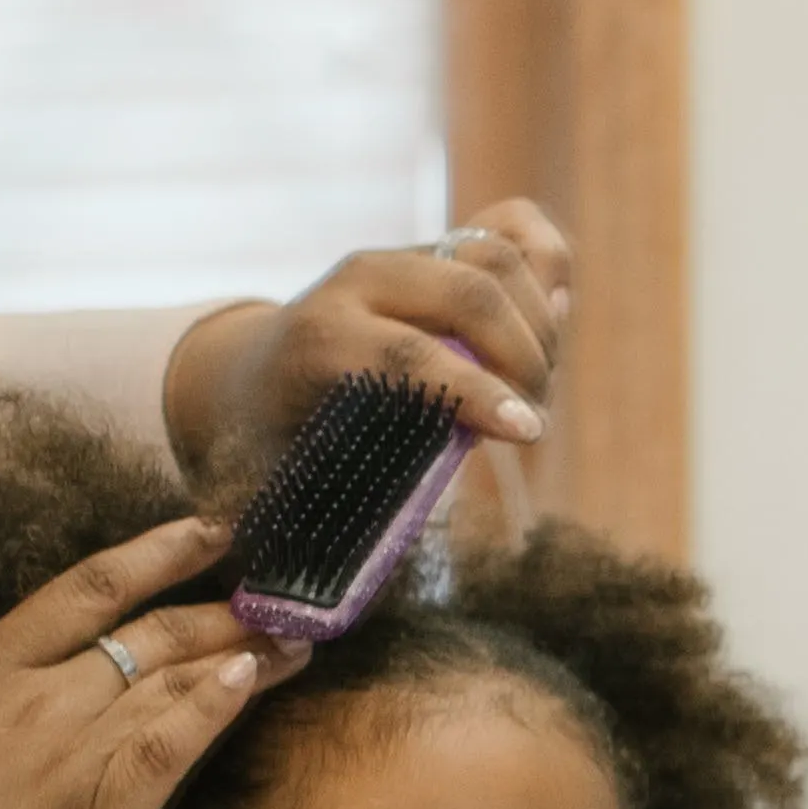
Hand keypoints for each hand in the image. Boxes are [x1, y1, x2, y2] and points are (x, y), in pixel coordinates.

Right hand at [0, 523, 265, 808]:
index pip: (84, 591)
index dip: (156, 553)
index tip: (209, 532)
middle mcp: (33, 706)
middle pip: (147, 634)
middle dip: (221, 607)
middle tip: (280, 591)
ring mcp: (67, 765)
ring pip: (168, 687)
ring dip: (240, 653)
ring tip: (296, 634)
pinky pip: (165, 755)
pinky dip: (210, 711)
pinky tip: (251, 680)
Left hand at [171, 195, 572, 486]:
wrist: (252, 374)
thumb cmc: (273, 446)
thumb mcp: (278, 482)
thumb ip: (313, 511)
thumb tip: (326, 581)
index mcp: (317, 338)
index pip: (406, 354)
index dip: (475, 394)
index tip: (526, 434)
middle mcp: (359, 279)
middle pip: (470, 292)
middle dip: (522, 358)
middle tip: (533, 419)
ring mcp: (403, 255)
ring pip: (497, 257)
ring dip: (540, 322)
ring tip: (537, 384)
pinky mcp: (436, 245)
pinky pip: (512, 227)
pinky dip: (549, 261)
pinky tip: (555, 313)